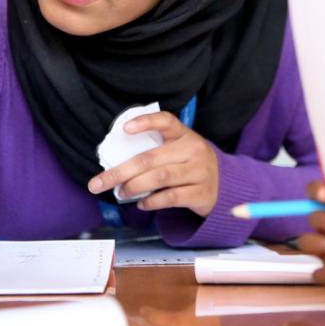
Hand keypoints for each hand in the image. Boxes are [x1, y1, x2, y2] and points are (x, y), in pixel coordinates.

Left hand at [87, 111, 218, 216]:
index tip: (125, 128)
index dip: (146, 122)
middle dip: (120, 171)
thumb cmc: (191, 165)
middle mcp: (194, 150)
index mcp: (185, 134)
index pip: (166, 121)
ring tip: (121, 193)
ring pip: (160, 178)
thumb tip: (116, 164)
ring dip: (134, 187)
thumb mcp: (180, 150)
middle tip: (98, 183)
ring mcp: (200, 172)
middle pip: (151, 158)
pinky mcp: (202, 194)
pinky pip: (171, 197)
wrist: (226, 186)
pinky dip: (151, 202)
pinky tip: (141, 204)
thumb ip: (156, 151)